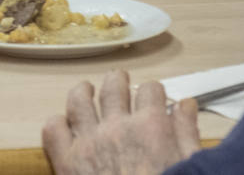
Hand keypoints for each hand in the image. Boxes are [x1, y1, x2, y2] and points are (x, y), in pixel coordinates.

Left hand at [43, 71, 199, 174]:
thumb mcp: (189, 164)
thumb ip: (187, 132)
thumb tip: (185, 106)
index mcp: (151, 128)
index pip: (151, 90)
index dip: (152, 92)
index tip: (152, 98)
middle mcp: (118, 128)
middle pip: (114, 85)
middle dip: (118, 80)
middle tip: (119, 82)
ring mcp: (89, 142)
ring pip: (79, 99)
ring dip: (83, 91)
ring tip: (86, 90)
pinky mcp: (67, 162)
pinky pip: (53, 129)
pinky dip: (57, 123)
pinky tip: (64, 124)